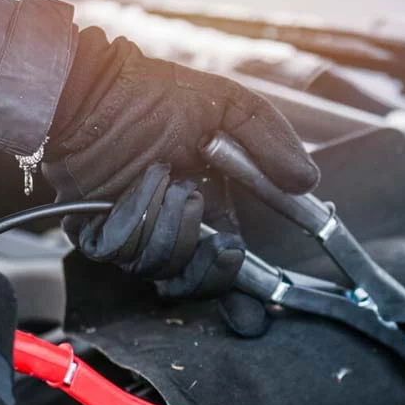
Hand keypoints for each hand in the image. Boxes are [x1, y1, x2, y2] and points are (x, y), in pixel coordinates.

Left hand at [41, 27, 318, 296]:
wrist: (97, 89)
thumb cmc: (156, 94)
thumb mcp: (230, 108)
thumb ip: (272, 141)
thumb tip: (308, 182)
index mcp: (209, 210)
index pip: (226, 270)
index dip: (240, 298)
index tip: (254, 314)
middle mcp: (172, 229)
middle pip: (193, 284)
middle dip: (206, 262)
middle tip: (210, 218)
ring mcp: (134, 236)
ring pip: (158, 267)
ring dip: (168, 220)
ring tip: (164, 175)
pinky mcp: (96, 234)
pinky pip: (121, 250)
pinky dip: (135, 212)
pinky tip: (138, 180)